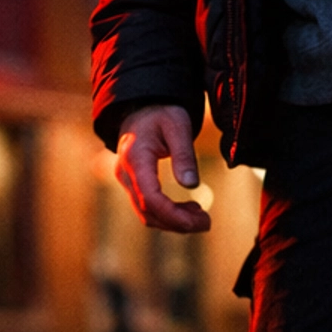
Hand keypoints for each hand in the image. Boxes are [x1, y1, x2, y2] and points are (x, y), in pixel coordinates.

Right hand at [114, 105, 211, 232]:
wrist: (141, 108)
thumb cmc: (161, 113)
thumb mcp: (178, 126)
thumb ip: (184, 155)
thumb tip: (191, 185)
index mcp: (135, 158)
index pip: (150, 197)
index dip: (173, 215)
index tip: (197, 221)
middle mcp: (125, 173)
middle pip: (147, 211)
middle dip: (178, 223)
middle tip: (206, 222)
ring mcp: (126, 181)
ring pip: (146, 214)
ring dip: (173, 222)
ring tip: (200, 217)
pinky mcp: (132, 185)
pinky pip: (147, 208)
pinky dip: (167, 215)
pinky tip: (188, 210)